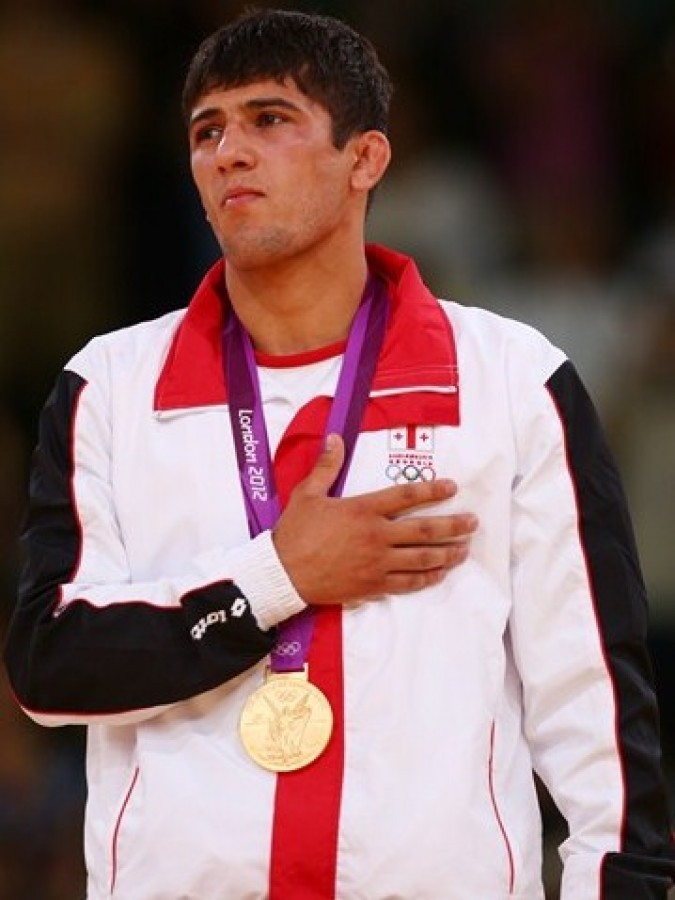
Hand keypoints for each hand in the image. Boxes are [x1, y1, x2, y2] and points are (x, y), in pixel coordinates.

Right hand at [272, 434, 477, 604]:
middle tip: (473, 522)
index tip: (451, 487)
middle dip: (453, 526)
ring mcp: (377, 563)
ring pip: (422, 558)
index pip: (406, 496)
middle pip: (424, 530)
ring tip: (464, 549)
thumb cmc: (295, 533)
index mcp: (363, 510)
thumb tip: (335, 438)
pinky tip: (439, 573)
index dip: (432, 489)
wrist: (283, 573)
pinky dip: (426, 578)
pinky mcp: (373, 585)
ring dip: (447, 553)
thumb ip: (326, 467)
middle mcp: (376, 536)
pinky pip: (407, 582)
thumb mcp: (308, 494)